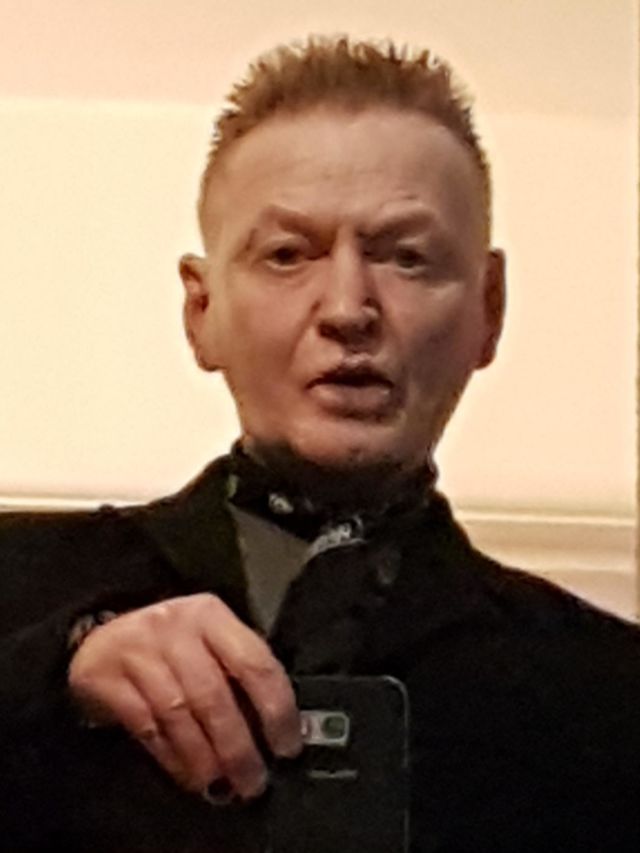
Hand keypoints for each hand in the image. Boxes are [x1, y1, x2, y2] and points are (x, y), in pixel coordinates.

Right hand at [68, 593, 301, 798]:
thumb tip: (276, 729)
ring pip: (179, 714)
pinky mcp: (107, 678)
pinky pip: (146, 726)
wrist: (101, 635)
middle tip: (253, 782)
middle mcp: (176, 627)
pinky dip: (171, 756)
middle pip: (213, 694)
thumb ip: (238, 671)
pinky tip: (187, 774)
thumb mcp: (208, 640)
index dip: (276, 709)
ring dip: (204, 758)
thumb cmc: (172, 644)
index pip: (254, 662)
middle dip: (237, 746)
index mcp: (211, 615)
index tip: (286, 746)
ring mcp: (139, 651)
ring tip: (220, 785)